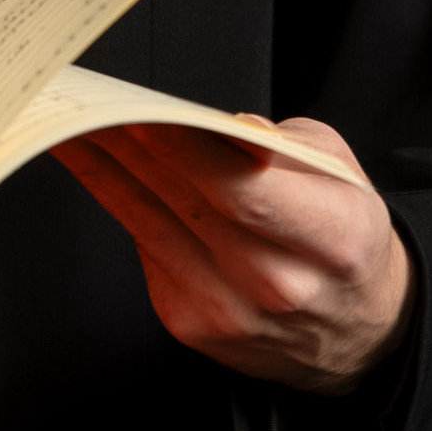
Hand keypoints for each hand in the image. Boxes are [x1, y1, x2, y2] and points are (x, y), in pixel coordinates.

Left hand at [54, 115, 411, 393]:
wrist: (355, 330)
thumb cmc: (342, 235)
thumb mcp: (340, 174)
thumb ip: (283, 146)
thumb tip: (222, 127)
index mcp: (333, 238)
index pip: (245, 190)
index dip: (187, 150)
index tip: (143, 113)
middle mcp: (280, 284)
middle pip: (190, 202)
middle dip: (134, 146)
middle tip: (94, 100)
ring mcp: (229, 311)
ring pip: (150, 224)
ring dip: (106, 167)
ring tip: (76, 120)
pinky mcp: (192, 323)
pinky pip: (144, 247)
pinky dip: (117, 200)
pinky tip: (94, 163)